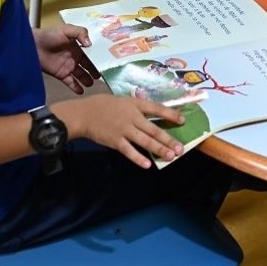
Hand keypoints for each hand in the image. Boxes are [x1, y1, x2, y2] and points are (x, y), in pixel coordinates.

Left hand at [34, 24, 100, 93]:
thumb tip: (90, 44)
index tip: (107, 63)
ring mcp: (68, 67)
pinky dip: (76, 87)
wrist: (32, 44)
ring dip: (87, 79)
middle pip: (88, 66)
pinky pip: (70, 82)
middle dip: (95, 71)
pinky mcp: (60, 74)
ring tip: (91, 83)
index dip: (98, 59)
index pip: (91, 54)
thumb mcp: (66, 29)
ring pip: (81, 75)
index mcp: (78, 47)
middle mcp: (75, 57)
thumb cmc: (49, 35)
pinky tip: (81, 91)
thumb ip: (80, 33)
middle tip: (102, 76)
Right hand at [65, 94, 186, 167]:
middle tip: (181, 148)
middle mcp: (132, 117)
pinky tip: (148, 164)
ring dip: (159, 149)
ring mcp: (124, 130)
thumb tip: (155, 115)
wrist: (84, 114)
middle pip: (154, 129)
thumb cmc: (104, 106)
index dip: (170, 114)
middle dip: (168, 140)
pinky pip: (129, 151)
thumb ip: (138, 108)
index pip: (156, 108)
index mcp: (135, 104)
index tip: (182, 120)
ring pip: (145, 141)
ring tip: (171, 156)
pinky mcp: (115, 141)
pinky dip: (138, 158)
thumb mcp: (124, 101)